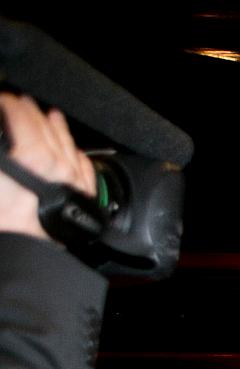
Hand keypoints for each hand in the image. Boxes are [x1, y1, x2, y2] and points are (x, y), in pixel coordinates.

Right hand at [0, 94, 94, 239]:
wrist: (19, 249)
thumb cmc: (4, 214)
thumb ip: (3, 151)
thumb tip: (3, 139)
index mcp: (34, 156)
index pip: (24, 118)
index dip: (12, 106)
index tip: (5, 101)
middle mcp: (59, 166)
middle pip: (46, 129)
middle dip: (32, 113)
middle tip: (21, 104)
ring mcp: (75, 182)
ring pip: (68, 145)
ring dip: (58, 128)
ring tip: (50, 116)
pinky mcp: (85, 198)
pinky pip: (85, 168)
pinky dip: (78, 154)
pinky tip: (73, 149)